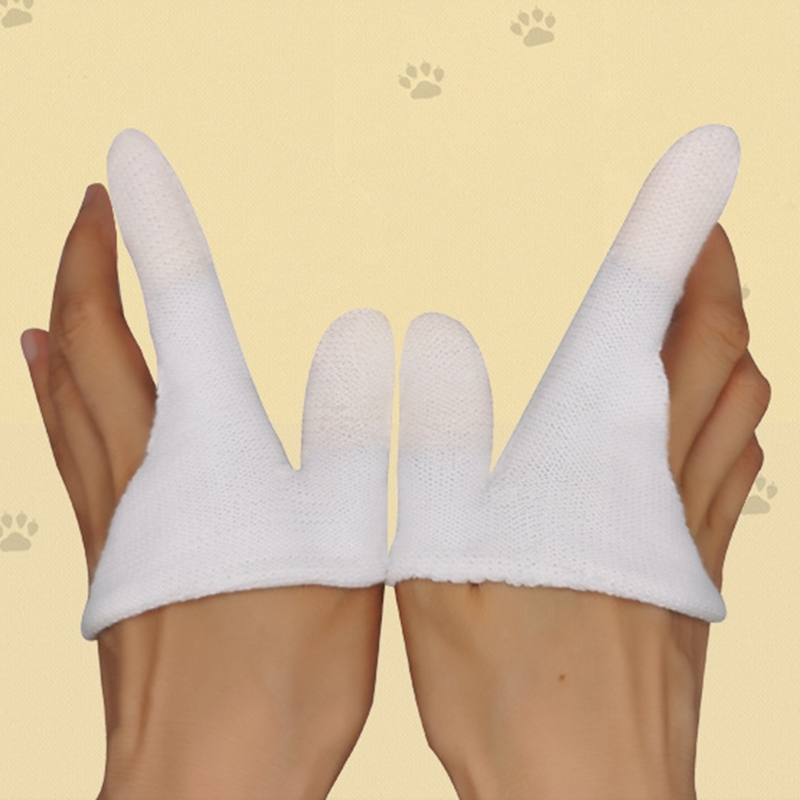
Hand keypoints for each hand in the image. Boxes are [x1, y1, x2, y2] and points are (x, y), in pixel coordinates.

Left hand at [21, 183, 384, 798]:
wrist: (201, 785)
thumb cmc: (279, 673)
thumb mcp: (344, 539)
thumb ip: (354, 431)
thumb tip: (359, 335)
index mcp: (201, 456)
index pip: (172, 310)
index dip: (152, 226)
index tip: (126, 159)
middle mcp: (139, 476)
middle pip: (92, 345)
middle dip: (87, 264)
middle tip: (91, 208)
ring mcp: (113, 524)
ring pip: (66, 401)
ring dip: (63, 332)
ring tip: (56, 294)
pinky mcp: (111, 566)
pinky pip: (71, 456)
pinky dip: (59, 403)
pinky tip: (59, 401)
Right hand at [390, 125, 770, 797]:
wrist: (589, 796)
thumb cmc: (508, 685)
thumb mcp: (439, 552)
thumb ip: (439, 439)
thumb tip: (440, 338)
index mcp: (597, 458)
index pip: (646, 308)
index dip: (673, 221)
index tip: (705, 156)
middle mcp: (662, 480)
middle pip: (718, 348)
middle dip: (715, 278)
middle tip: (702, 233)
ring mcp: (693, 532)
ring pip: (740, 407)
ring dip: (729, 343)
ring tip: (707, 312)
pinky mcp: (698, 577)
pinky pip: (734, 471)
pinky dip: (726, 419)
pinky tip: (703, 431)